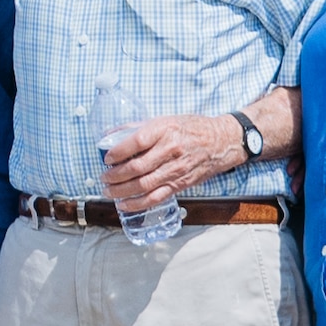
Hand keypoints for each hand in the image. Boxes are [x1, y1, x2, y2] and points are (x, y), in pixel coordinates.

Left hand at [98, 111, 242, 211]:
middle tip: (103, 178)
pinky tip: (124, 204)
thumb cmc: (192, 128)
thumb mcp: (165, 120)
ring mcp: (176, 169)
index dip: (118, 151)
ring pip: (144, 185)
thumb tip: (110, 134)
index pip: (137, 141)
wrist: (221, 142)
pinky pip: (156, 197)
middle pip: (137, 167)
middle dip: (115, 175)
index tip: (106, 157)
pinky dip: (138, 203)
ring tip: (108, 191)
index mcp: (165, 130)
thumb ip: (138, 128)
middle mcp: (170, 150)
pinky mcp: (180, 184)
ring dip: (122, 191)